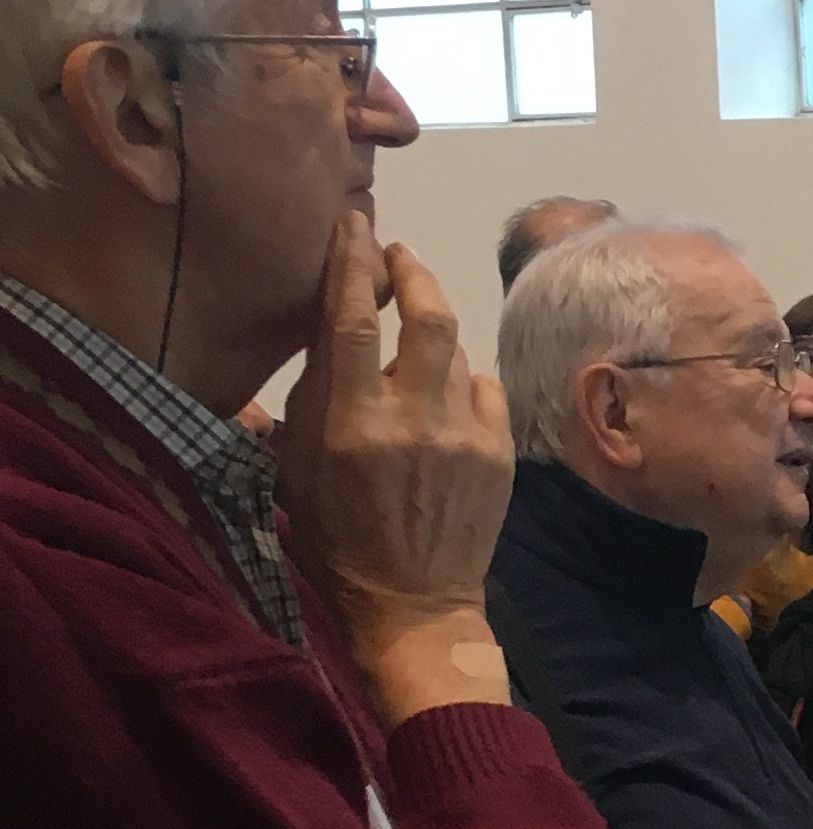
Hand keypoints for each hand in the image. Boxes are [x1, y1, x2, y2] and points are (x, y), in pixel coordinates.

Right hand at [275, 219, 515, 726]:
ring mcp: (465, 434)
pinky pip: (481, 386)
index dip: (354, 262)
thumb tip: (320, 326)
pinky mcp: (500, 449)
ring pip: (454, 349)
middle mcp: (413, 420)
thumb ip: (306, 397)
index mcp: (350, 424)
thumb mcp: (296, 469)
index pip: (353, 320)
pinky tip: (445, 398)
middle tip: (397, 256)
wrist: (413, 605)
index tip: (355, 224)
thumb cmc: (336, 537)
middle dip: (413, 272)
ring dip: (432, 334)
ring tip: (413, 340)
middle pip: (428, 314)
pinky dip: (461, 381)